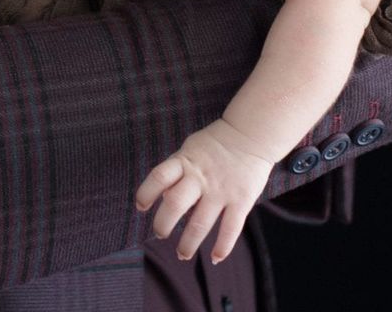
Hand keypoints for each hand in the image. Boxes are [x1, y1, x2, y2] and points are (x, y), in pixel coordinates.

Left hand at [134, 116, 271, 265]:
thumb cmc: (215, 144)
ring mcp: (221, 190)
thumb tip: (162, 196)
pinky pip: (230, 229)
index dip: (146, 193)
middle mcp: (200, 177)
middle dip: (163, 224)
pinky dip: (222, 247)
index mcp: (185, 161)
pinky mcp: (242, 200)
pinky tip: (215, 258)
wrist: (250, 134)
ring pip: (200, 223)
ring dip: (188, 243)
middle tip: (159, 234)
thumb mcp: (190, 149)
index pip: (159, 176)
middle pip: (175, 203)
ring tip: (182, 254)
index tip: (140, 207)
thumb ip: (177, 170)